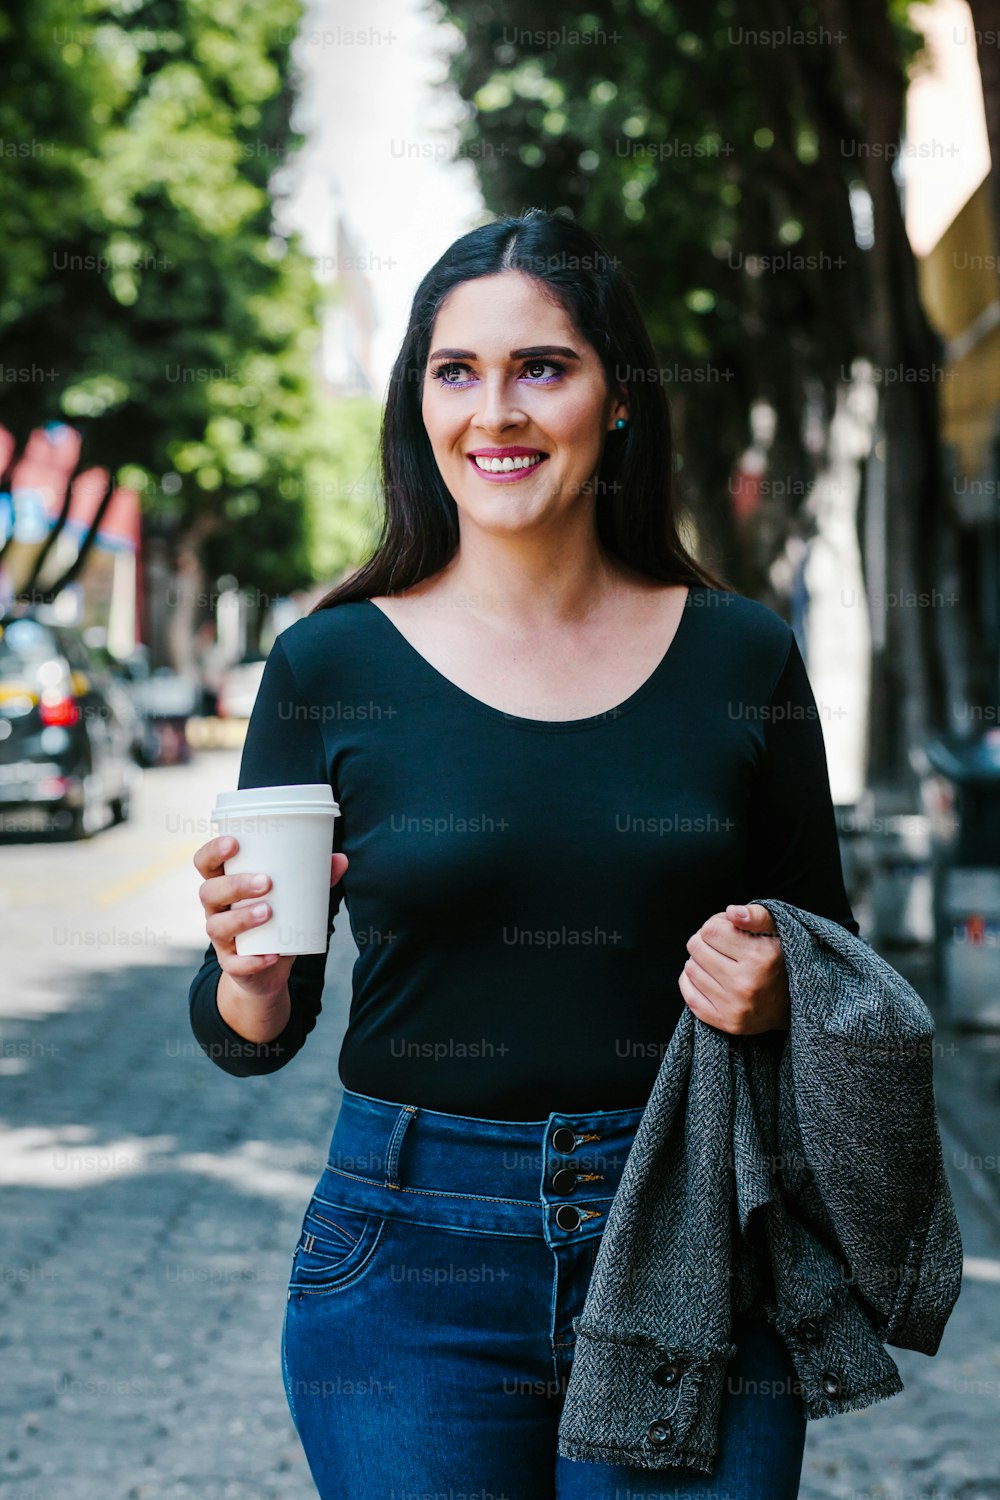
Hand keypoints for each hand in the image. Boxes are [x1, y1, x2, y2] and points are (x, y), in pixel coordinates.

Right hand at [194, 834, 349, 1001]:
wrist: (268, 969)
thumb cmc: (277, 919)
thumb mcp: (293, 898)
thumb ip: (315, 879)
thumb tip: (341, 859)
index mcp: (224, 884)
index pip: (204, 863)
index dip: (213, 851)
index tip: (234, 843)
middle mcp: (216, 909)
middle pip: (208, 892)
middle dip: (234, 884)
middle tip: (266, 882)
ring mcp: (220, 938)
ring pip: (216, 926)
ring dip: (241, 918)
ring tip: (268, 912)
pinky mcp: (230, 964)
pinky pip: (234, 964)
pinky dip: (252, 961)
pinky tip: (272, 955)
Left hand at [678, 903, 789, 1034]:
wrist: (792, 1006)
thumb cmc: (779, 960)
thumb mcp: (776, 931)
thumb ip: (756, 915)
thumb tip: (732, 912)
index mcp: (760, 957)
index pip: (710, 930)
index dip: (716, 924)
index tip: (728, 930)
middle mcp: (746, 984)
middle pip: (696, 947)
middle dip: (705, 941)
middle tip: (721, 945)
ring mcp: (734, 1006)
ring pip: (690, 969)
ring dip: (700, 961)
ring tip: (719, 962)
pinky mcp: (725, 1022)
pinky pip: (689, 995)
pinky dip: (692, 982)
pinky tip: (708, 978)